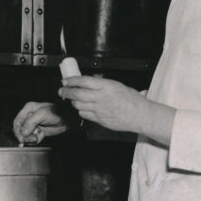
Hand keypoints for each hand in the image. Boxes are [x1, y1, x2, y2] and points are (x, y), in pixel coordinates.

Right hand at [12, 101, 68, 143]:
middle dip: (25, 136)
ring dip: (31, 138)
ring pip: (26, 135)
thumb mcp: (43, 114)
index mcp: (28, 109)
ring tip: (38, 136)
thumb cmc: (56, 112)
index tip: (21, 138)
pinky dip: (36, 139)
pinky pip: (32, 137)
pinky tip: (41, 135)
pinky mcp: (38, 130)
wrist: (67, 119)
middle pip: (20, 129)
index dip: (18, 131)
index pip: (17, 121)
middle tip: (31, 139)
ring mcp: (33, 124)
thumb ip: (31, 122)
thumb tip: (23, 132)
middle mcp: (29, 116)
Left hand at [59, 76, 173, 142]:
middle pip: (77, 94)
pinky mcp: (99, 119)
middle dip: (66, 92)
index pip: (83, 81)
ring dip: (73, 101)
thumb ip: (101, 85)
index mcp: (106, 86)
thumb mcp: (116, 85)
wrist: (139, 115)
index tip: (65, 80)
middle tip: (61, 90)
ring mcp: (99, 109)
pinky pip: (84, 114)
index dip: (71, 81)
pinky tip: (82, 108)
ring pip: (78, 105)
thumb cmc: (131, 99)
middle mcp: (100, 97)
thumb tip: (87, 83)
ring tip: (71, 99)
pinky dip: (80, 110)